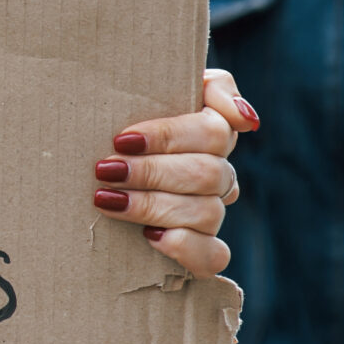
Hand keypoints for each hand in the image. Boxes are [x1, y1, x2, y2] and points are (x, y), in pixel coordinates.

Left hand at [93, 68, 257, 275]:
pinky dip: (186, 248)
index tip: (122, 140)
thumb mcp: (157, 86)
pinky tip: (151, 237)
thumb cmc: (125, 117)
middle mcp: (217, 175)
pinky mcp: (200, 250)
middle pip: (207, 174)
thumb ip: (213, 87)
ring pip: (207, 213)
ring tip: (107, 199)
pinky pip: (214, 257)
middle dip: (152, 172)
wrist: (97, 162)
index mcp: (212, 134)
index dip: (170, 137)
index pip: (213, 133)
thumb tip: (247, 120)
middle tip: (106, 170)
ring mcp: (210, 213)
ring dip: (154, 207)